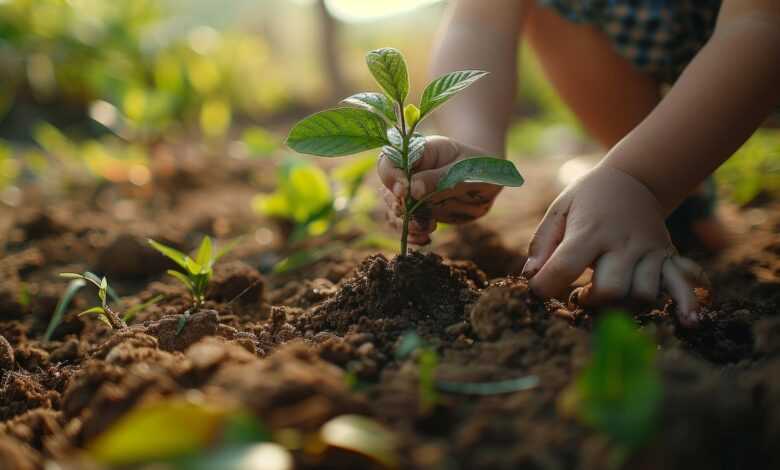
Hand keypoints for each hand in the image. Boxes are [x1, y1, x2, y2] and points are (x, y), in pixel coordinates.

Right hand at [377, 136, 501, 244]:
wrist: (488, 179)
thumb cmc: (478, 167)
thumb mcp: (464, 170)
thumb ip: (438, 178)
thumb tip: (412, 190)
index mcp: (418, 153)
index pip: (390, 161)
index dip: (391, 176)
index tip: (403, 192)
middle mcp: (409, 173)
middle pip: (387, 189)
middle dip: (398, 205)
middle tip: (415, 215)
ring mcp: (412, 193)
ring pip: (394, 209)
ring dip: (405, 223)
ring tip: (427, 229)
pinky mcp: (418, 211)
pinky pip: (405, 225)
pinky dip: (412, 235)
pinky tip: (425, 239)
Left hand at [521, 164, 707, 326]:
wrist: (635, 179)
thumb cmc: (589, 198)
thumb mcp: (560, 209)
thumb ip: (542, 243)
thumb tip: (528, 276)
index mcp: (591, 230)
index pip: (566, 265)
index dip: (546, 286)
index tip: (536, 293)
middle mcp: (624, 242)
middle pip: (612, 289)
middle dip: (592, 303)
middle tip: (580, 296)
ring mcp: (650, 251)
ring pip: (643, 295)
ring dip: (623, 307)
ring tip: (607, 297)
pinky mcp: (668, 258)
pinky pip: (683, 285)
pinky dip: (687, 305)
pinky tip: (688, 323)